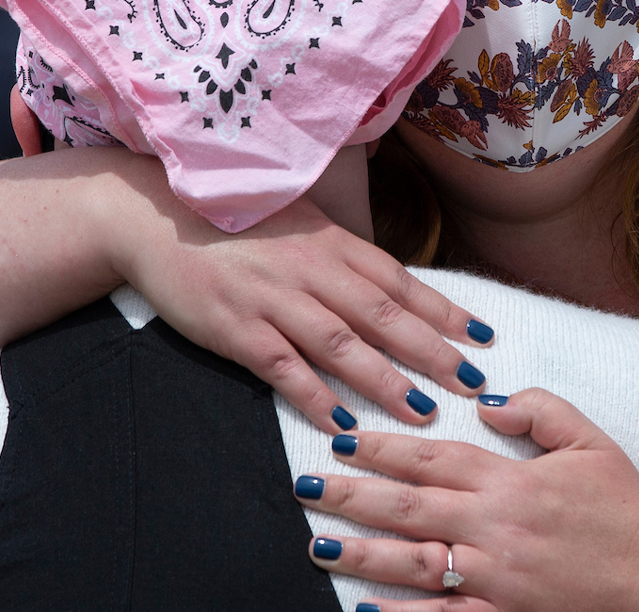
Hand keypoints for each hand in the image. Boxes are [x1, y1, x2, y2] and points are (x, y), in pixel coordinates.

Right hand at [117, 192, 495, 430]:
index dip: (444, 311)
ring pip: (341, 344)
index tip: (483, 337)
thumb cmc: (233, 222)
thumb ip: (341, 255)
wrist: (155, 215)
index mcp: (330, 242)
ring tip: (423, 412)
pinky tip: (342, 422)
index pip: (399, 280)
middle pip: (383, 315)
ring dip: (385, 381)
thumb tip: (391, 289)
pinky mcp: (236, 328)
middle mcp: (309, 269)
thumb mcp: (297, 224)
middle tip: (472, 385)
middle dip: (433, 353)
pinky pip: (284, 367)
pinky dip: (315, 396)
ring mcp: (273, 299)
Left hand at [295, 389, 638, 611]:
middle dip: (350, 493)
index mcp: (512, 481)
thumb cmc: (628, 508)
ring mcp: (495, 577)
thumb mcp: (592, 442)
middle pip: (407, 506)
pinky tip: (364, 608)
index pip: (432, 456)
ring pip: (412, 563)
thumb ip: (540, 410)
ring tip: (318, 542)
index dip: (382, 445)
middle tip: (304, 483)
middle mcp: (494, 527)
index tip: (342, 436)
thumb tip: (489, 402)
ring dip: (360, 552)